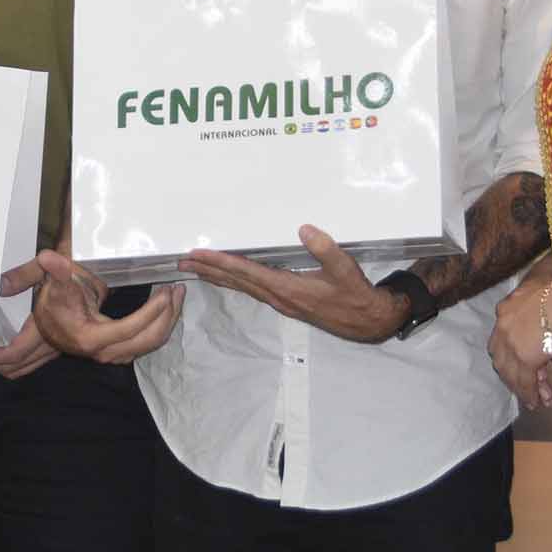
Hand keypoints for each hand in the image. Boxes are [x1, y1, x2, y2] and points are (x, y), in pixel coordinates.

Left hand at [0, 259, 61, 380]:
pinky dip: (14, 363)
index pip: (14, 353)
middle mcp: (51, 342)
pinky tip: (2, 351)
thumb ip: (23, 275)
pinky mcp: (57, 344)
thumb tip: (1, 283)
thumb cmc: (70, 271)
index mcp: (45, 328)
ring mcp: (55, 346)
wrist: (94, 276)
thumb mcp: (45, 268)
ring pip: (24, 368)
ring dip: (1, 366)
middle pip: (15, 367)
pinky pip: (32, 362)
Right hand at [32, 250, 183, 365]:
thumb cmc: (54, 308)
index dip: (151, 312)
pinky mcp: (122, 351)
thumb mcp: (56, 288)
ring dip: (169, 319)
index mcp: (91, 339)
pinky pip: (149, 341)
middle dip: (167, 314)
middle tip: (176, 290)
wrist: (50, 327)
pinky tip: (167, 306)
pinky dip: (161, 324)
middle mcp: (105, 352)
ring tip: (177, 294)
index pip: (129, 329)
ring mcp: (115, 354)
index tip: (165, 293)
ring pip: (152, 342)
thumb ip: (57, 273)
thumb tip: (49, 258)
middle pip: (148, 339)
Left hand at [183, 226, 403, 343]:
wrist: (368, 322)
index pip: (246, 272)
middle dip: (209, 270)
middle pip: (236, 282)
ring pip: (242, 288)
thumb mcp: (345, 270)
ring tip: (196, 269)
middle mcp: (279, 297)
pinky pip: (253, 290)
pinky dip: (235, 281)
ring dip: (218, 277)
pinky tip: (229, 278)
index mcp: (288, 288)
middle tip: (182, 261)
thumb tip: (304, 229)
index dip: (221, 262)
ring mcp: (282, 302)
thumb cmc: (357, 295)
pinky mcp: (287, 302)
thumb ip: (326, 249)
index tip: (199, 255)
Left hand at [490, 267, 551, 410]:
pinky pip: (526, 382)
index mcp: (506, 310)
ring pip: (514, 374)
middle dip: (514, 377)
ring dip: (525, 390)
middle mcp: (503, 327)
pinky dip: (530, 394)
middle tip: (526, 388)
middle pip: (502, 360)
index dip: (509, 356)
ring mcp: (512, 343)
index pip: (500, 340)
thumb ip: (545, 323)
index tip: (520, 367)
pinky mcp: (525, 358)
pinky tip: (537, 403)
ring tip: (535, 403)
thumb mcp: (547, 305)